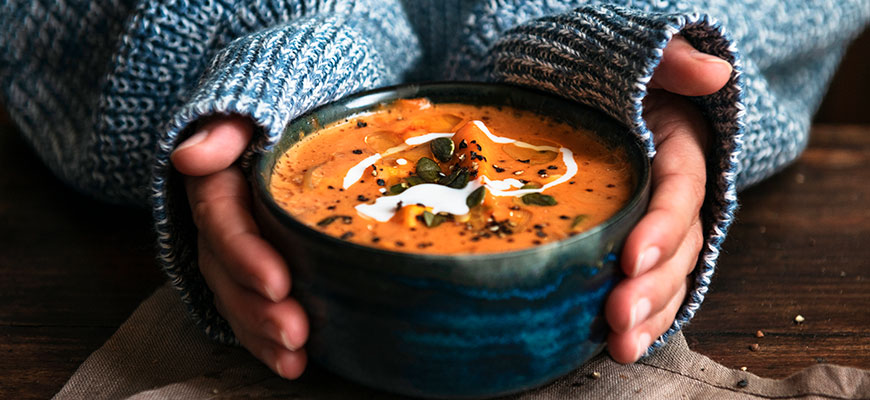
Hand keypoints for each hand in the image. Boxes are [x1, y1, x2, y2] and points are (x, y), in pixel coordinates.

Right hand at [171, 117, 308, 378]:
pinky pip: (250, 306)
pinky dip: (266, 338)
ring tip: (294, 360)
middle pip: (226, 271)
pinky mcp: (252, 267)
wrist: (290, 110)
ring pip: (235, 297)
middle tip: (295, 333)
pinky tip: (294, 363)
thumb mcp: (256, 99)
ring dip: (261, 334)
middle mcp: (218, 221)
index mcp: (216, 182)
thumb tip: (191, 156)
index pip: (221, 222)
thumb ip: (227, 126)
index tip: (278, 283)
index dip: (245, 255)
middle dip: (256, 308)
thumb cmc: (279, 103)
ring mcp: (233, 248)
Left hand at [605, 36, 732, 361]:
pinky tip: (619, 346)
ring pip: (668, 277)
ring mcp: (660, 226)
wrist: (600, 102)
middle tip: (617, 318)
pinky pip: (650, 285)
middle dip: (651, 287)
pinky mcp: (639, 246)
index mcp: (680, 151)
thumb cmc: (617, 82)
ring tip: (620, 347)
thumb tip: (712, 73)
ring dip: (648, 315)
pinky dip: (642, 318)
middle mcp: (677, 196)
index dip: (661, 227)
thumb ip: (671, 61)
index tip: (631, 257)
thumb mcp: (642, 60)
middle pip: (677, 248)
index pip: (678, 193)